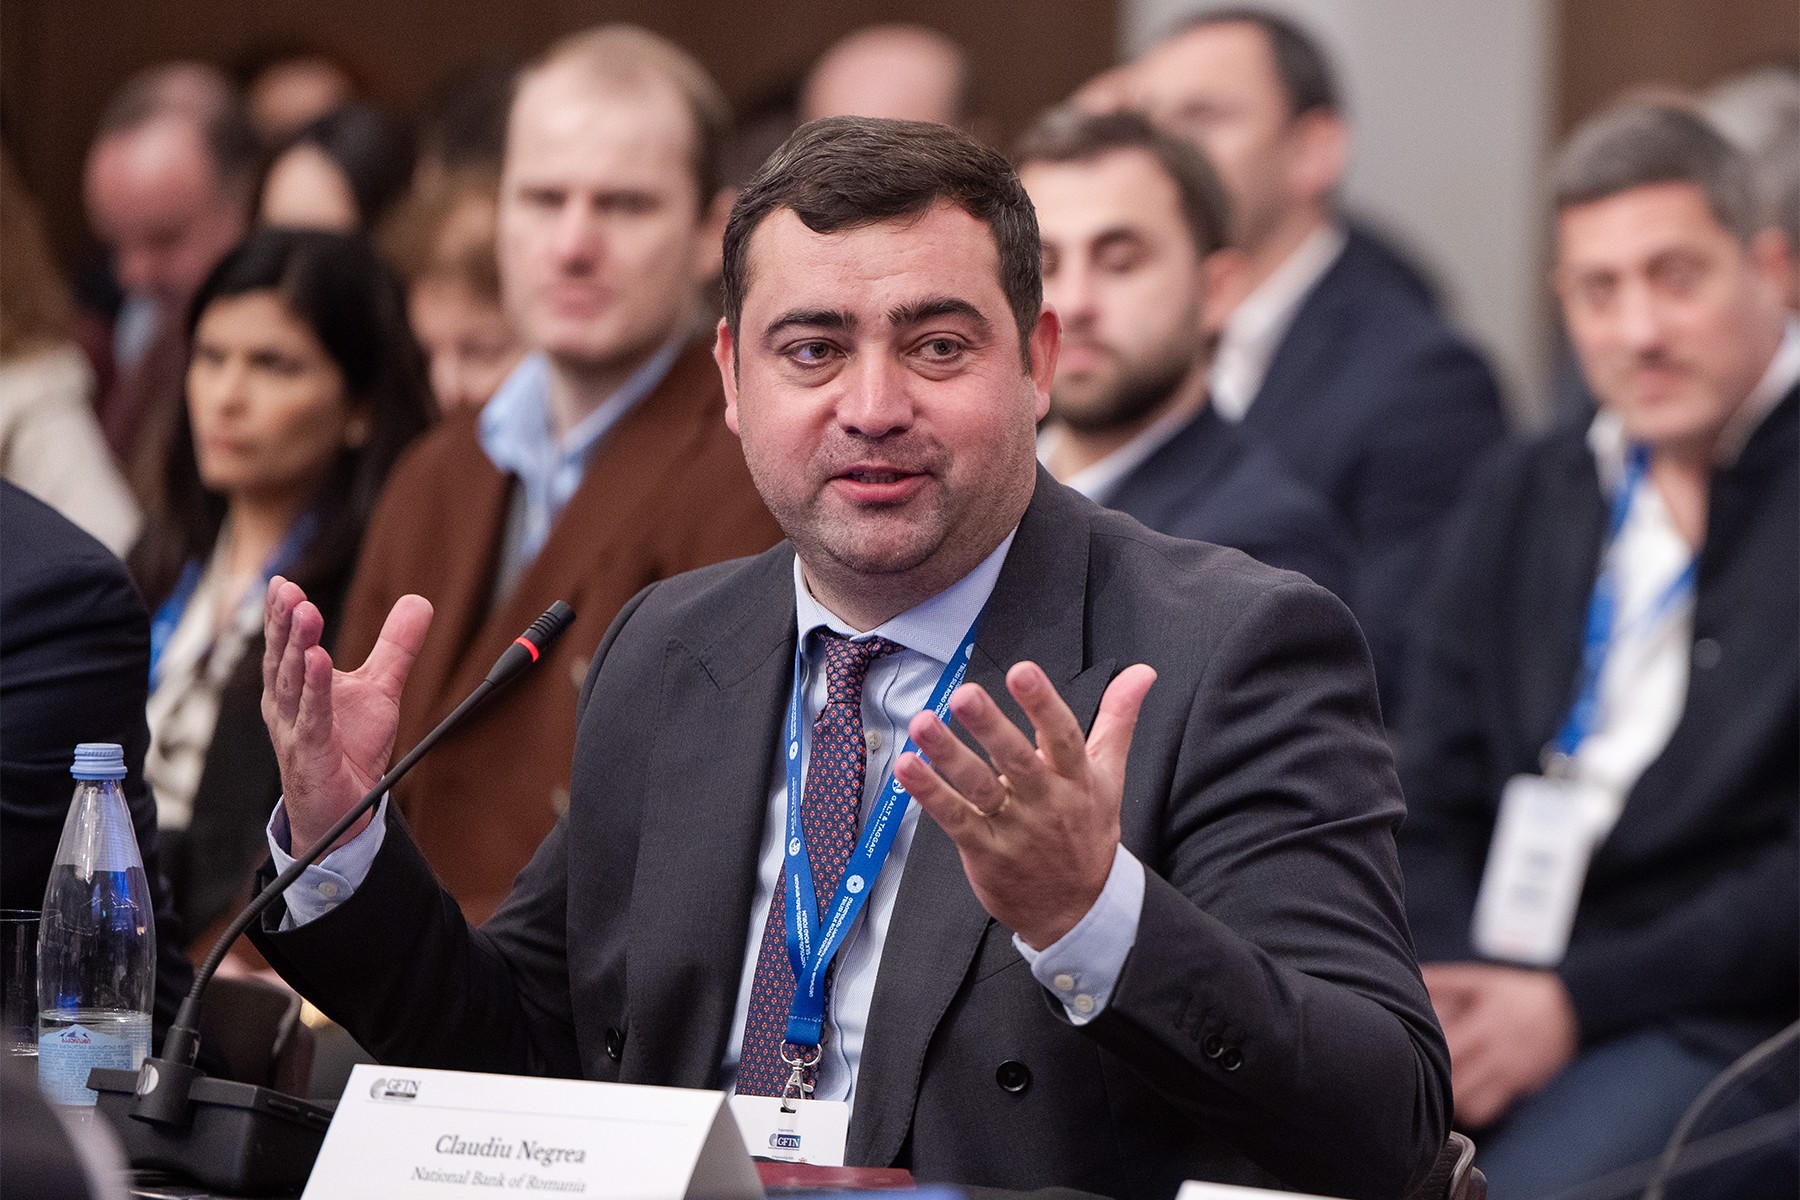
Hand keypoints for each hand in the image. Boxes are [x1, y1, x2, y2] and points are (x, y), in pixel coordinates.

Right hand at [261, 576, 431, 852]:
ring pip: (292, 684)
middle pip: (283, 658)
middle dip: (285, 623)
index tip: (283, 581)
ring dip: (298, 646)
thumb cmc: (350, 747)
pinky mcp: (311, 754)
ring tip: (305, 613)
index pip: (286, 644)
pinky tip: (317, 661)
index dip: (282, 614)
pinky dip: (315, 689)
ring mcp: (295, 730)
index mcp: (295, 686)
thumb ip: (396, 647)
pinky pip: (312, 718)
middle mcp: (287, 705)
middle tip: (289, 589)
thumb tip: (419, 601)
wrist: (345, 810)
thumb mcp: (379, 689)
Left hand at [895, 660, 1155, 949]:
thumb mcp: (1110, 776)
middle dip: (991, 726)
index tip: (1022, 673)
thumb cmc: (1087, 833)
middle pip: (1017, 760)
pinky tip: (908, 767)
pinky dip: (930, 793)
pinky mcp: (984, 850)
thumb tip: (1142, 672)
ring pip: (979, 787)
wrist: (1076, 911)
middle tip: (966, 695)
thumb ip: (1118, 719)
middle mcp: (1045, 802)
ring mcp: (1013, 828)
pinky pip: (954, 818)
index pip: (1062, 737)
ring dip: (949, 755)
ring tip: (922, 723)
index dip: (1043, 704)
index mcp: (1076, 779)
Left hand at [1422, 962, 1578, 1128]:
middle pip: (1455, 1083)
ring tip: (1436, 1087)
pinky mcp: (1520, 1088)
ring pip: (1470, 1104)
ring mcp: (1510, 1074)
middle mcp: (1497, 1053)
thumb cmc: (1517, 993)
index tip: (1407, 1052)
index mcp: (1483, 1024)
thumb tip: (1413, 975)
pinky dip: (1470, 1109)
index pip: (1447, 1050)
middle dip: (1432, 1081)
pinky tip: (1460, 1097)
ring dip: (1449, 1099)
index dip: (1424, 1055)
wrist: (1568, 1010)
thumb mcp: (1482, 980)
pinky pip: (1489, 1111)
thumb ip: (1445, 981)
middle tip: (1416, 1073)